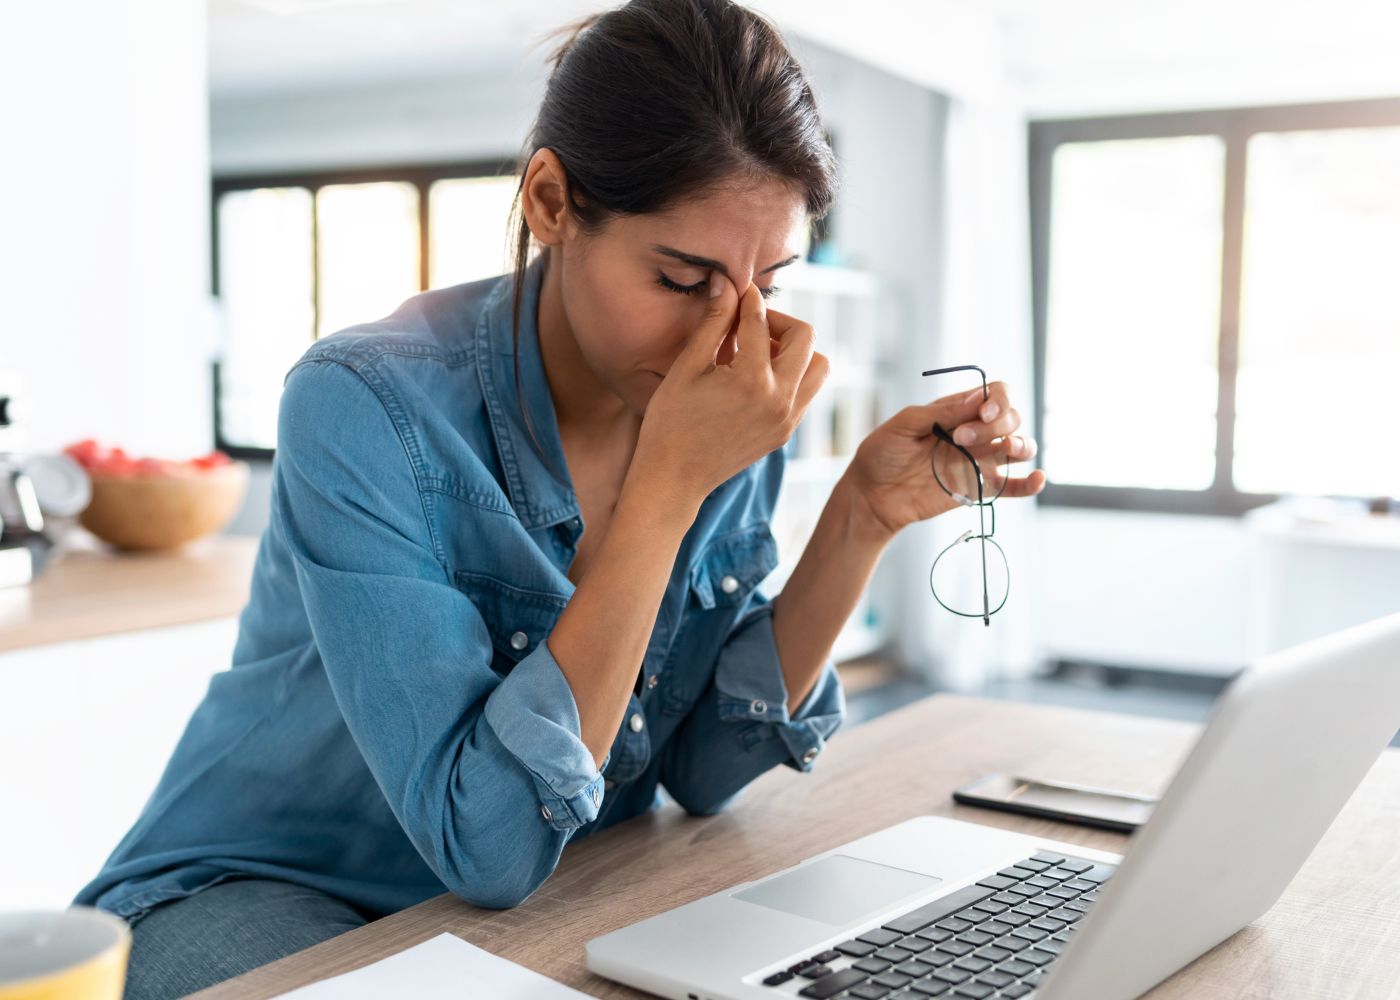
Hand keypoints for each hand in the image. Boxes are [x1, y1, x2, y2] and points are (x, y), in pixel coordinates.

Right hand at [632, 274, 828, 502]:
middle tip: (750, 324)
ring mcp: (787, 419)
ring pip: (818, 366)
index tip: (738, 290)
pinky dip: (792, 375)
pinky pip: (807, 392)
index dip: (747, 299)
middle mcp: (780, 400)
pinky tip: (757, 376)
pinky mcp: (786, 432)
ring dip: (795, 350)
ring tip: (759, 352)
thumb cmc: (670, 422)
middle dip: (779, 321)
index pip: (760, 321)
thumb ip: (714, 323)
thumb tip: (727, 283)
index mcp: (752, 380)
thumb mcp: (687, 367)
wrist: (673, 479)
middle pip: (805, 337)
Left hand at [845, 381, 1045, 536]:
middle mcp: (974, 432)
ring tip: (1006, 448)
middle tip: (961, 438)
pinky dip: (1030, 483)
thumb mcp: (904, 425)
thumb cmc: (882, 454)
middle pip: (1010, 418)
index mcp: (957, 410)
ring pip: (1019, 447)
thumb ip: (941, 412)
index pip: (996, 394)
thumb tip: (977, 399)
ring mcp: (979, 460)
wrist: (871, 495)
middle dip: (995, 424)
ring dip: (1021, 444)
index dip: (998, 400)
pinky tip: (1037, 479)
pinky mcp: (979, 488)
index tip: (981, 412)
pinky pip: (1013, 486)